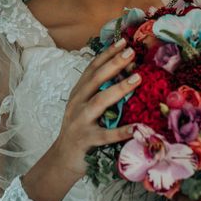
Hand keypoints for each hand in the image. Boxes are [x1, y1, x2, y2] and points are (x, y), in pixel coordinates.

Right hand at [53, 37, 140, 175]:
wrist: (63, 158)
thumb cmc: (80, 128)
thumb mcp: (85, 105)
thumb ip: (100, 90)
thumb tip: (126, 72)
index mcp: (79, 92)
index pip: (92, 68)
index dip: (107, 54)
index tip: (123, 42)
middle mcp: (78, 103)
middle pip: (96, 79)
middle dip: (114, 64)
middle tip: (131, 52)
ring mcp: (81, 121)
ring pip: (100, 101)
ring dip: (119, 88)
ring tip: (137, 78)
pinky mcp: (87, 140)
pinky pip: (106, 135)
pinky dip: (122, 131)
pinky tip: (137, 127)